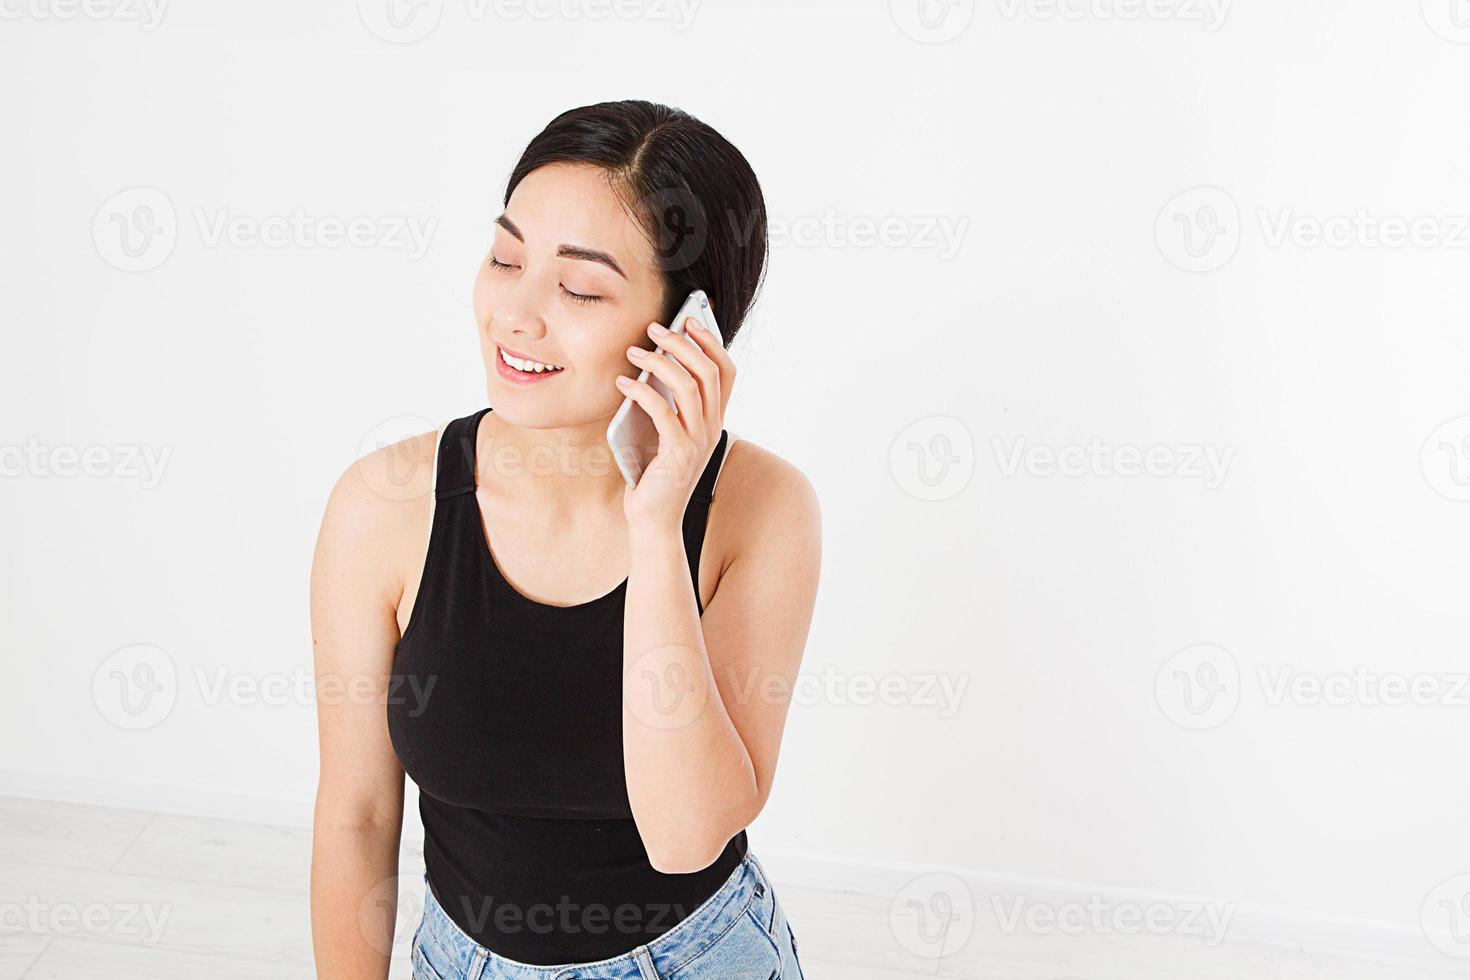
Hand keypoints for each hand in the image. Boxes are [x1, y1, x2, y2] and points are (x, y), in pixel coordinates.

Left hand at [615, 309, 735, 531]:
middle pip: (708, 370)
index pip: (727, 371)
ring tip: (634, 352)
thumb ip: (669, 404)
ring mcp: (698, 441)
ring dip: (659, 362)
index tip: (690, 319)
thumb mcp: (668, 433)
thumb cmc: (655, 474)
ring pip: (688, 385)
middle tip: (654, 328)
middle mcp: (712, 427)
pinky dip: (641, 391)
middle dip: (681, 343)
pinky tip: (623, 384)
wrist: (654, 520)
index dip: (711, 341)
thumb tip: (651, 363)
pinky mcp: (677, 453)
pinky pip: (662, 411)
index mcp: (714, 419)